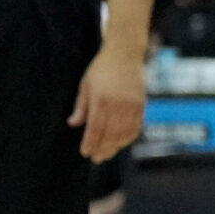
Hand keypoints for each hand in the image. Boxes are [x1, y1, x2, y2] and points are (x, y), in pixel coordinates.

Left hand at [69, 44, 145, 163]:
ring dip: (115, 146)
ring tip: (107, 154)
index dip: (90, 142)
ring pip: (124, 132)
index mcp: (101, 99)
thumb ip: (81, 106)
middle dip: (102, 148)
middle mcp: (118, 104)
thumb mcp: (85, 85)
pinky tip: (121, 144)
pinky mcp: (141, 105)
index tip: (85, 153)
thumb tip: (73, 124)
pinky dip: (128, 137)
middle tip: (96, 159)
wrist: (125, 55)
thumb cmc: (100, 69)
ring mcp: (132, 105)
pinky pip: (136, 126)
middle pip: (111, 133)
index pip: (95, 127)